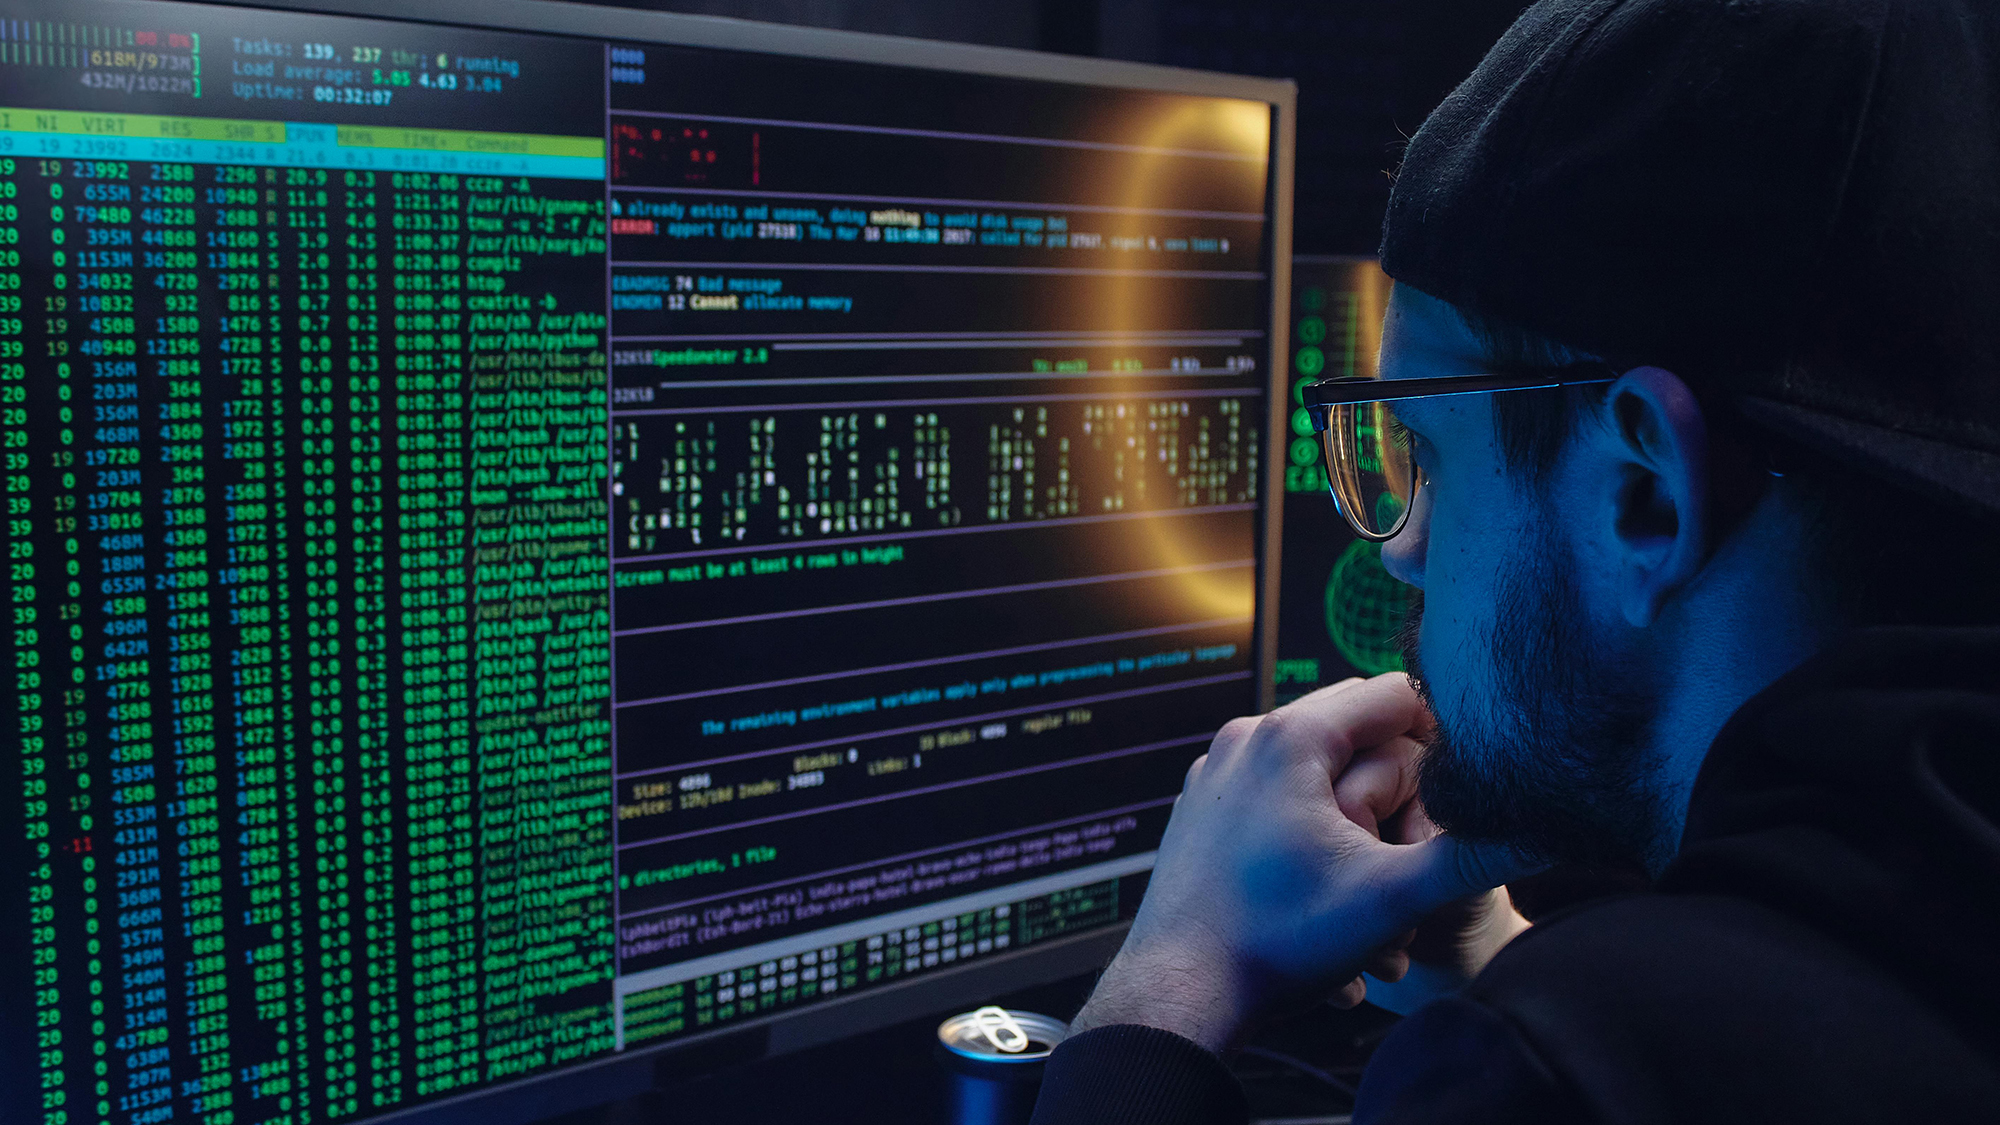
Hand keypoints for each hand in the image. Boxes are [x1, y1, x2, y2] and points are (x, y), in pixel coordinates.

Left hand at [1070, 674, 1535, 1050]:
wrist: (1180, 991)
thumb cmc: (1275, 940)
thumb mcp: (1392, 896)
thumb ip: (1475, 855)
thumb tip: (1547, 828)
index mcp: (1290, 736)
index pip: (1393, 693)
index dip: (1442, 732)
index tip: (1463, 783)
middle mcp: (1244, 739)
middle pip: (1352, 728)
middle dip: (1397, 775)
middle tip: (1419, 835)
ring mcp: (1216, 773)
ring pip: (1313, 765)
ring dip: (1354, 806)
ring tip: (1375, 866)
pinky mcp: (1202, 809)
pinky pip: (1274, 793)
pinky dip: (1310, 823)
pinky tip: (1327, 879)